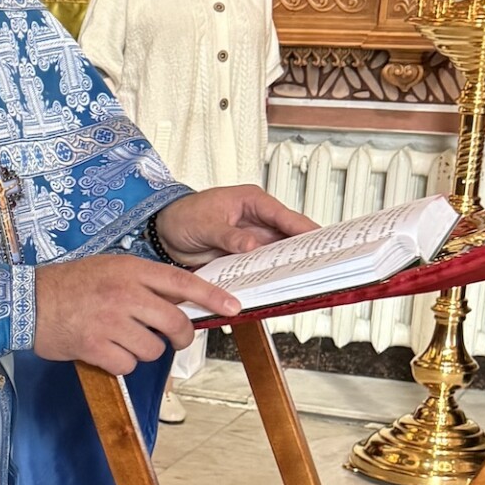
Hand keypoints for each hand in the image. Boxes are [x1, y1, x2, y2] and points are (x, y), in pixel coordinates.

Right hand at [34, 254, 238, 374]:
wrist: (25, 302)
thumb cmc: (68, 285)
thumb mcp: (108, 269)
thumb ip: (142, 282)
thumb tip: (177, 305)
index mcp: (130, 271)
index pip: (182, 283)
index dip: (212, 296)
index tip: (233, 307)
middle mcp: (124, 294)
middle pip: (174, 323)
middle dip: (179, 336)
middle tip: (172, 339)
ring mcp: (111, 321)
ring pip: (152, 349)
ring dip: (142, 350)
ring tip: (119, 339)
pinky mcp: (95, 346)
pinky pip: (127, 364)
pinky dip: (119, 363)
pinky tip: (103, 351)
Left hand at [154, 185, 312, 266]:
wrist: (164, 232)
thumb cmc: (182, 216)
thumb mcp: (205, 224)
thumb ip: (228, 236)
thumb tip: (251, 245)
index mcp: (252, 201)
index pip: (284, 215)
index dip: (304, 228)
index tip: (320, 241)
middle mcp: (256, 219)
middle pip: (287, 235)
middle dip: (301, 249)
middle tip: (317, 264)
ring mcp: (251, 238)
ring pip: (276, 252)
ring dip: (286, 264)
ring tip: (301, 277)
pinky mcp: (243, 255)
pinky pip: (260, 264)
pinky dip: (267, 272)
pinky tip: (275, 282)